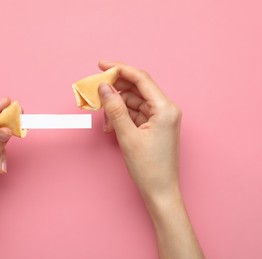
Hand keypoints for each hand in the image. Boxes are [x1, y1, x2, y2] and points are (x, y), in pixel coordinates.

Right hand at [98, 61, 203, 258]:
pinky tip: (111, 126)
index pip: (141, 79)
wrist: (160, 191)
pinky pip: (135, 113)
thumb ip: (115, 109)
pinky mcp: (154, 126)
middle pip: (136, 89)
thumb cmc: (148, 167)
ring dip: (116, 107)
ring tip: (105, 122)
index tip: (101, 64)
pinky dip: (121, 117)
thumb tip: (104, 87)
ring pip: (133, 102)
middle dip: (115, 91)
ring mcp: (160, 118)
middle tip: (96, 94)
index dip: (119, 69)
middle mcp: (165, 109)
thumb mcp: (127, 136)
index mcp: (164, 108)